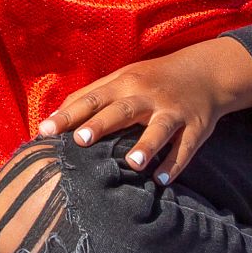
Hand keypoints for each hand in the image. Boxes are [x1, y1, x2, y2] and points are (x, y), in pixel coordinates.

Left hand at [39, 37, 251, 183]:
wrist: (206, 72)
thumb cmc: (152, 79)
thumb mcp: (122, 78)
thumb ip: (90, 95)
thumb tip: (54, 115)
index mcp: (124, 84)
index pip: (91, 99)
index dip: (68, 115)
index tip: (45, 131)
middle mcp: (147, 96)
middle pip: (122, 110)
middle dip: (101, 125)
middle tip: (80, 140)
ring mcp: (173, 111)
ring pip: (160, 129)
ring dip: (146, 146)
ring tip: (132, 164)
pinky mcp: (196, 127)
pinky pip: (186, 148)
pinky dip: (175, 164)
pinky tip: (162, 180)